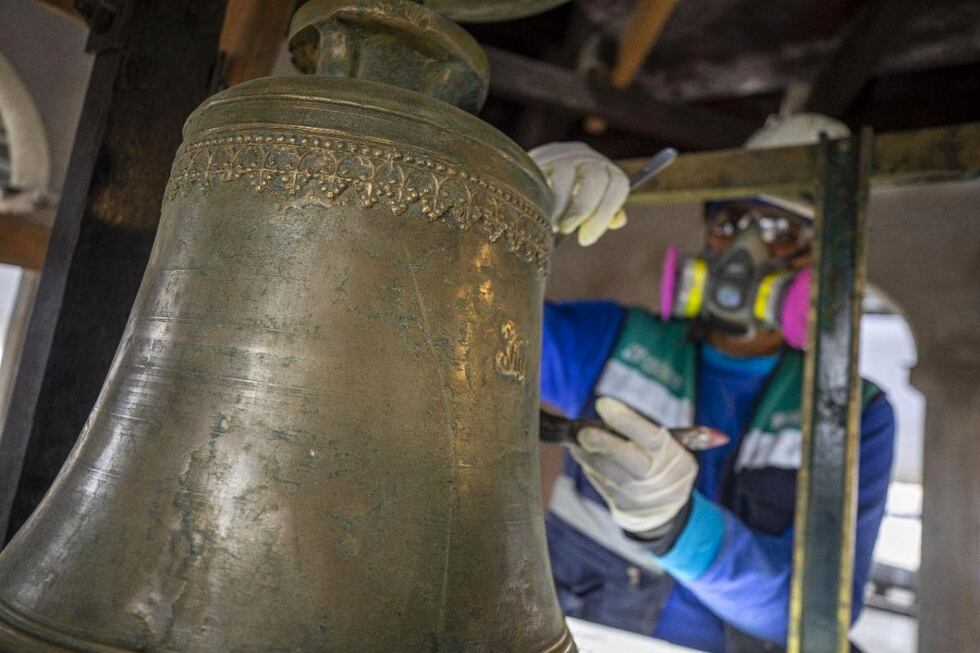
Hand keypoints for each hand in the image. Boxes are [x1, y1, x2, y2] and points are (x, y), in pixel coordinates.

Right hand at [528, 142, 628, 245]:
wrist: (530, 180)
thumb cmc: (565, 203)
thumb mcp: (587, 207)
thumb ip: (604, 215)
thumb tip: (618, 220)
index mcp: (606, 170)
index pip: (618, 185)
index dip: (605, 214)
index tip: (586, 239)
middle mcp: (587, 157)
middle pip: (595, 178)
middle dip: (582, 208)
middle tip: (565, 230)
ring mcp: (563, 153)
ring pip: (565, 173)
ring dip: (558, 203)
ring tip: (549, 224)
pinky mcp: (539, 155)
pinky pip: (541, 173)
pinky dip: (539, 195)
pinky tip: (536, 211)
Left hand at [572, 397, 697, 533]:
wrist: (663, 510)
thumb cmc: (668, 465)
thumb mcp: (682, 451)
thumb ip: (693, 438)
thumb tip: (721, 437)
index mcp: (672, 458)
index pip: (650, 437)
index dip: (627, 420)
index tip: (603, 404)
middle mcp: (653, 477)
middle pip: (628, 460)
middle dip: (604, 443)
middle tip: (583, 431)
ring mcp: (635, 491)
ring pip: (607, 470)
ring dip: (588, 452)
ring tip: (578, 436)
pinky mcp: (617, 501)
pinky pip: (597, 479)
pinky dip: (587, 463)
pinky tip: (581, 451)